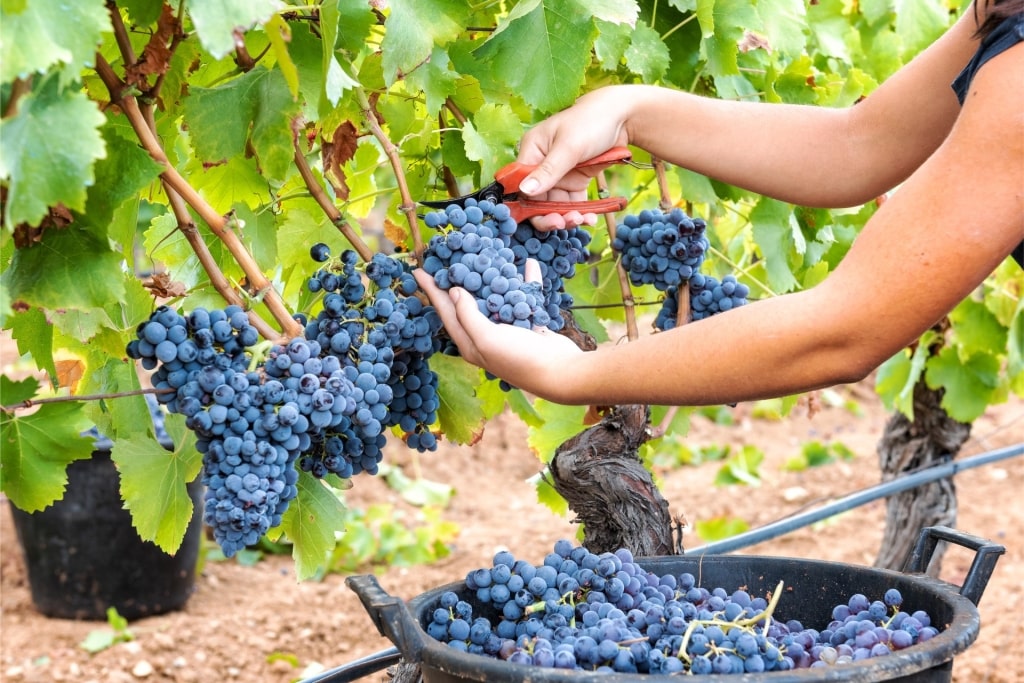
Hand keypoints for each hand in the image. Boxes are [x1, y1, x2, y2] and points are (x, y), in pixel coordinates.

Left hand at [412, 260, 583, 400]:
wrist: (561, 373)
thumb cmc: (520, 358)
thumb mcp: (486, 337)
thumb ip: (467, 315)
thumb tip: (454, 291)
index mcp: (470, 343)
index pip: (445, 312)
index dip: (431, 291)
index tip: (417, 270)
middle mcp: (486, 337)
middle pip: (466, 304)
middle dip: (456, 281)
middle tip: (446, 259)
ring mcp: (508, 330)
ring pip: (495, 299)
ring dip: (490, 279)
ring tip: (482, 257)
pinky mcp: (530, 325)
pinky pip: (524, 298)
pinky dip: (526, 282)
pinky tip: (528, 265)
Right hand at [516, 87, 632, 230]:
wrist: (623, 116)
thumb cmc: (592, 121)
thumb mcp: (569, 146)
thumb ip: (548, 170)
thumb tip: (524, 190)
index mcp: (532, 151)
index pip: (522, 184)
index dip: (528, 205)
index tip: (545, 218)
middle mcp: (542, 164)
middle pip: (538, 199)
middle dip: (550, 214)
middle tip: (564, 224)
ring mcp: (559, 174)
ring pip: (556, 204)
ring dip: (567, 216)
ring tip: (583, 220)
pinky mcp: (575, 179)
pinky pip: (573, 202)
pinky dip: (580, 212)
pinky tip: (590, 218)